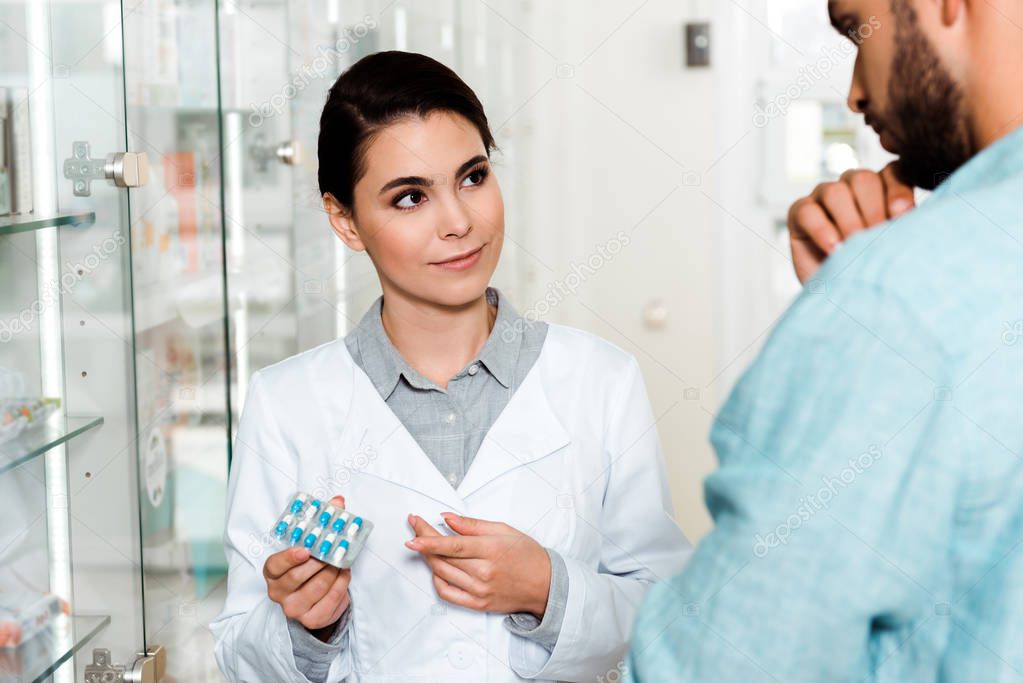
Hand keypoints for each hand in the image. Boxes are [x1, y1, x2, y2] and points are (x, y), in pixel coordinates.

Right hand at [263, 495, 350, 638]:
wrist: (316, 599)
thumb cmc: (310, 567)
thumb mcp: (311, 546)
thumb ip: (322, 523)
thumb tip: (338, 501)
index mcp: (273, 573)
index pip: (274, 566)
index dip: (289, 557)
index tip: (305, 549)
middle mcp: (278, 593)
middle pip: (297, 577)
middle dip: (319, 562)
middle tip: (334, 551)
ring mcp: (294, 609)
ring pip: (317, 588)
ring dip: (333, 572)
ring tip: (342, 562)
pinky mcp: (312, 620)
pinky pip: (330, 602)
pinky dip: (341, 586)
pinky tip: (344, 576)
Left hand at [406, 513, 551, 617]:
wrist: (546, 585)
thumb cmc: (528, 555)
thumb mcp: (504, 530)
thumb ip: (473, 525)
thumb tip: (447, 518)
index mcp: (491, 550)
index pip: (452, 544)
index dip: (429, 538)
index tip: (413, 530)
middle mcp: (484, 572)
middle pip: (443, 557)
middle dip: (424, 542)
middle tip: (415, 527)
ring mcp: (480, 590)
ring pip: (443, 574)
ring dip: (428, 558)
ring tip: (424, 545)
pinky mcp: (478, 604)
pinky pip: (448, 594)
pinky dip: (437, 580)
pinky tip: (436, 569)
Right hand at [788, 162, 915, 282]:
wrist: (843, 298)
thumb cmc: (872, 271)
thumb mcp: (895, 246)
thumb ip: (902, 225)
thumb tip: (909, 212)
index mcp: (882, 188)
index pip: (892, 172)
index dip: (897, 190)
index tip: (902, 216)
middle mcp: (852, 188)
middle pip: (862, 179)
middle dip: (872, 209)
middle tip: (876, 236)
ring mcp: (823, 198)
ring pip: (834, 192)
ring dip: (848, 221)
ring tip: (855, 245)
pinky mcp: (799, 213)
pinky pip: (807, 211)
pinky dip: (822, 230)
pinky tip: (835, 250)